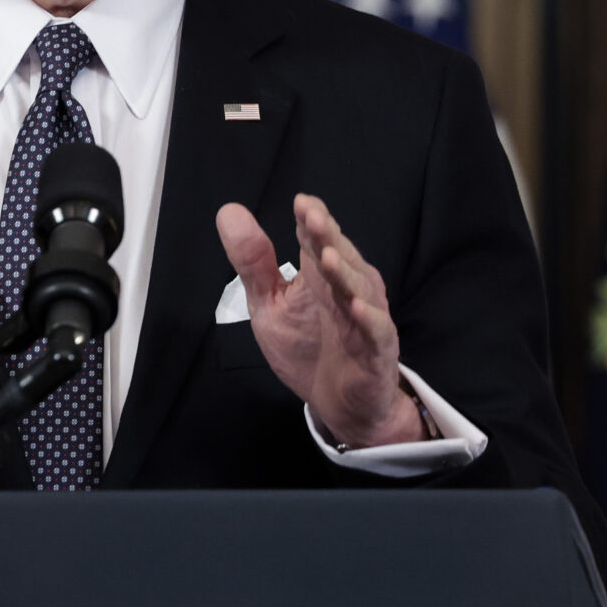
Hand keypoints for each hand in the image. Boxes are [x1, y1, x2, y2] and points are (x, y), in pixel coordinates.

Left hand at [216, 194, 421, 447]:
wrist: (340, 404)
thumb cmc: (306, 346)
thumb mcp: (269, 304)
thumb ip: (253, 262)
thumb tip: (229, 211)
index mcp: (321, 274)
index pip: (316, 240)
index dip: (310, 221)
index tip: (300, 202)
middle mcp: (348, 289)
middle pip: (339, 258)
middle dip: (327, 237)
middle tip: (312, 217)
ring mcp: (365, 319)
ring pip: (359, 290)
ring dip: (345, 273)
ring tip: (327, 257)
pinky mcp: (377, 352)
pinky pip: (377, 333)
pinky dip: (370, 320)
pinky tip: (357, 308)